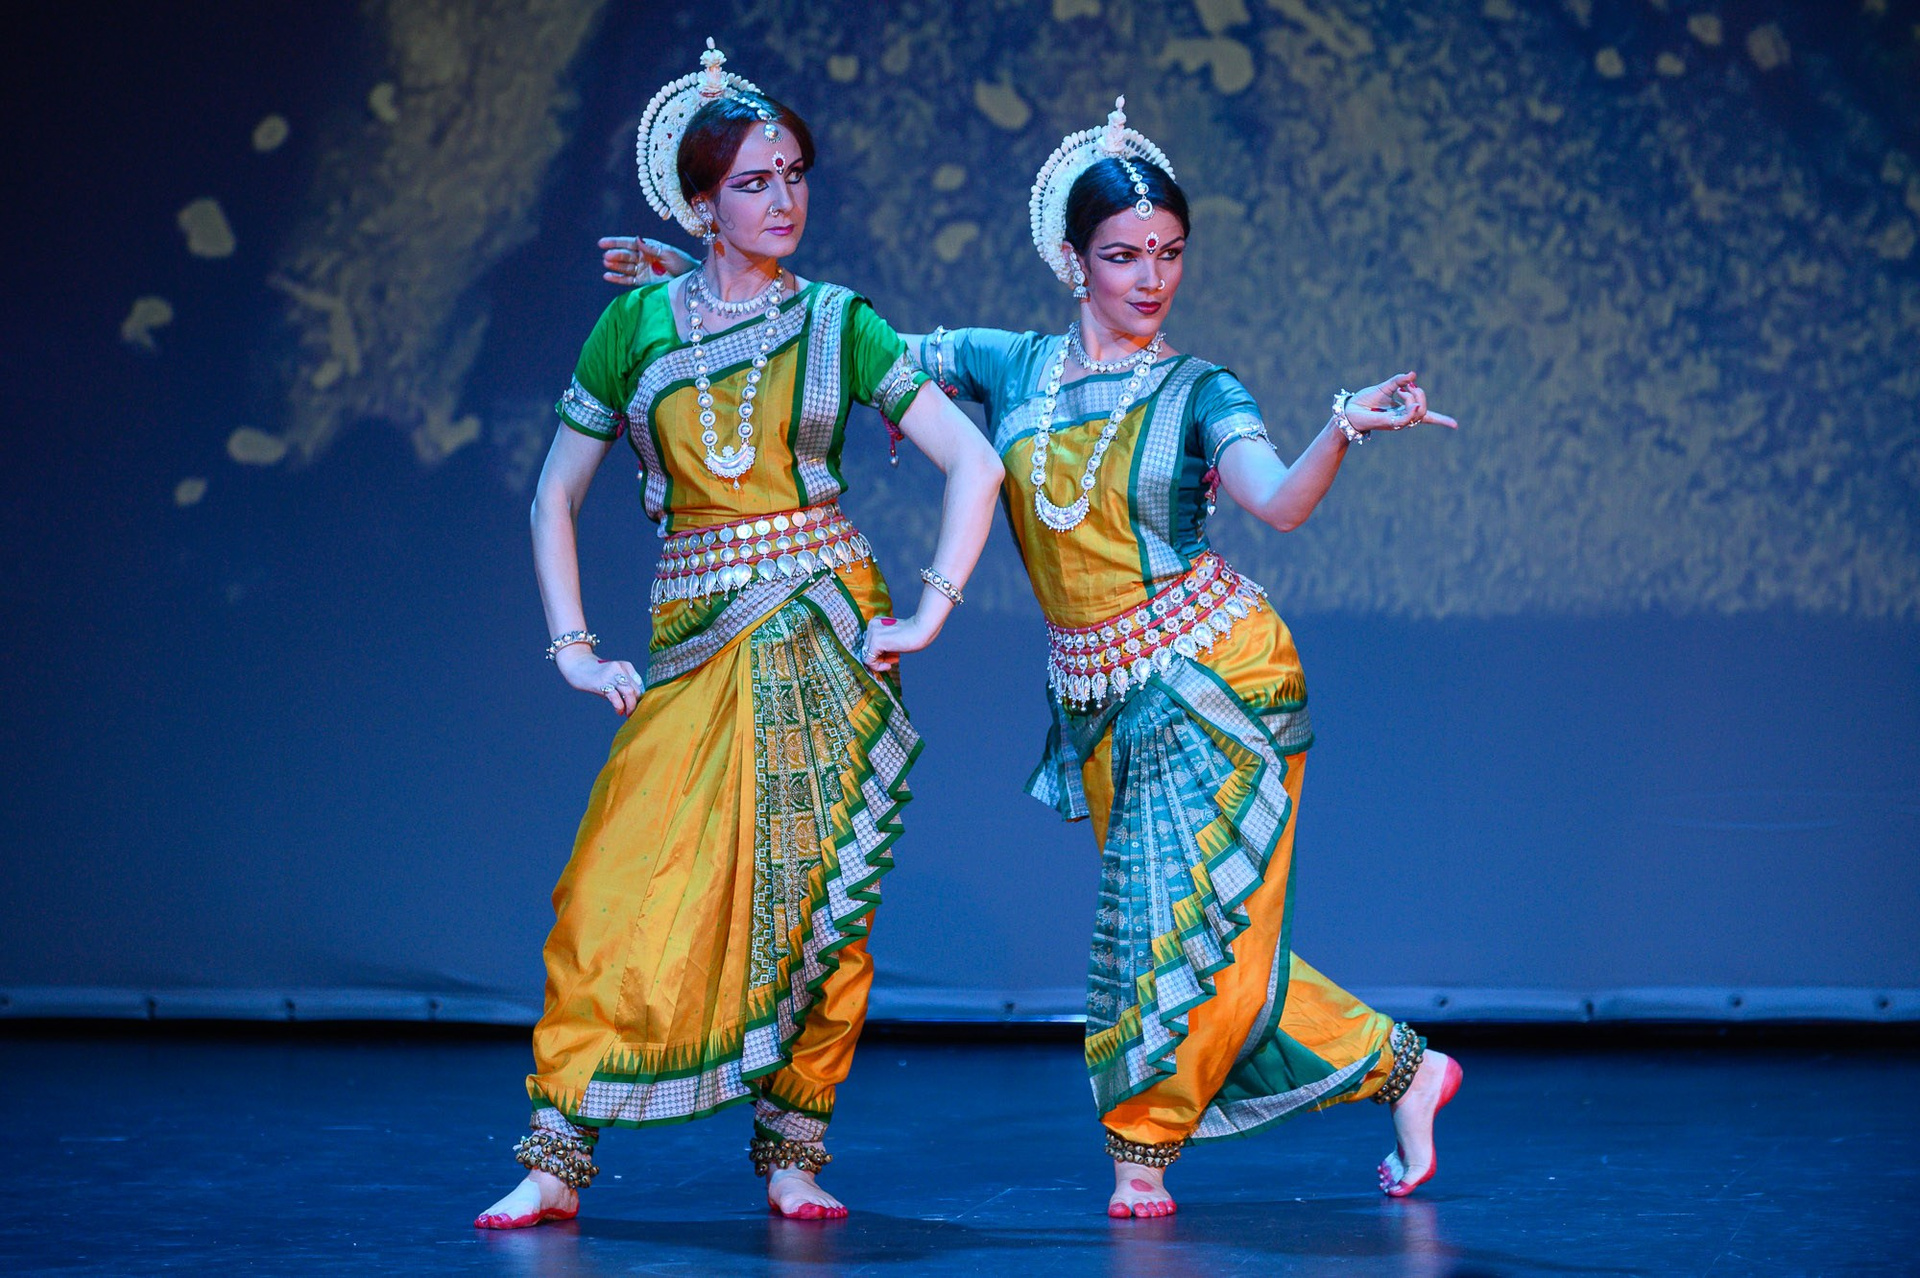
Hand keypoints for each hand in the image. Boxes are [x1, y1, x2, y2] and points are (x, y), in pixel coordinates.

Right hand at [555, 644, 642, 715]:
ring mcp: (611, 675)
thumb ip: (625, 685)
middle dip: (636, 703)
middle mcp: (620, 668)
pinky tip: (619, 711)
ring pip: (629, 692)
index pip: (639, 684)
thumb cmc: (598, 675)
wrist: (578, 667)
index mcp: (626, 665)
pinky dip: (620, 707)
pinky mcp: (602, 682)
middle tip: (633, 712)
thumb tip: (636, 701)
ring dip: (631, 706)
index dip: (640, 697)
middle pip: (636, 689)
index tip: (637, 706)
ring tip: (628, 714)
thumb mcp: (614, 676)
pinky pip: (616, 697)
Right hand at [599, 236, 696, 286]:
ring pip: (625, 267)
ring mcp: (642, 270)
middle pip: (625, 255)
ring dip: (615, 265)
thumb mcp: (668, 253)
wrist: (691, 280)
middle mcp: (642, 258)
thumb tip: (637, 239)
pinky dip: (617, 278)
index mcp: (648, 247)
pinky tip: (607, 275)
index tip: (602, 243)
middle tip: (607, 256)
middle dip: (616, 255)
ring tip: (606, 263)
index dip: (615, 243)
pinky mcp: (642, 282)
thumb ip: (652, 248)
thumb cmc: (682, 263)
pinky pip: (627, 280)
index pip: (628, 244)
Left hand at [858, 614, 936, 673]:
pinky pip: (869, 661)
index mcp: (875, 622)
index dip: (881, 652)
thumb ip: (883, 643)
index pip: (870, 642)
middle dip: (881, 657)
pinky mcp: (875, 642)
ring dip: (881, 661)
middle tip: (895, 658)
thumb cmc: (912, 634)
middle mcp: (871, 625)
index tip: (894, 654)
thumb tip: (874, 657)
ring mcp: (873, 633)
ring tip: (895, 659)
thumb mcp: (893, 638)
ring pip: (867, 655)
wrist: (921, 630)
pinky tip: (888, 666)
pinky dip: (877, 667)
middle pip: (868, 649)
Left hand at [1344, 372, 1459, 434]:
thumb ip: (1399, 381)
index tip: (1455, 425)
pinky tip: (1406, 396)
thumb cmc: (1365, 400)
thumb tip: (1413, 374)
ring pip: (1418, 413)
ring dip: (1414, 397)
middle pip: (1424, 411)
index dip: (1441, 420)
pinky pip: (1407, 417)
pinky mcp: (1390, 423)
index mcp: (1404, 412)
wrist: (1349, 409)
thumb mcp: (1385, 386)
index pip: (1426, 418)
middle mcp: (1402, 419)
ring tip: (1401, 390)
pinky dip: (1411, 407)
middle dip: (1421, 395)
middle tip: (1407, 386)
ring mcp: (1397, 423)